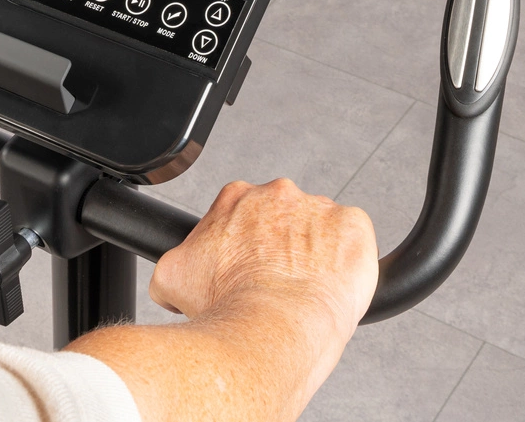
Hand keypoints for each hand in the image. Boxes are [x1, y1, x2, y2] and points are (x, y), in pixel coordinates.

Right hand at [150, 179, 375, 398]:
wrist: (272, 329)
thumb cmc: (228, 307)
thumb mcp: (171, 280)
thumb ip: (174, 263)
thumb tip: (172, 276)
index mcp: (235, 199)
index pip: (239, 214)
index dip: (241, 246)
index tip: (245, 268)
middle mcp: (277, 194)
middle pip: (280, 218)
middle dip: (276, 247)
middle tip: (272, 284)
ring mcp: (318, 208)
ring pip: (317, 230)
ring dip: (312, 255)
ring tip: (302, 293)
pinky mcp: (353, 226)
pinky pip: (353, 238)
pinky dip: (346, 261)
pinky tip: (331, 286)